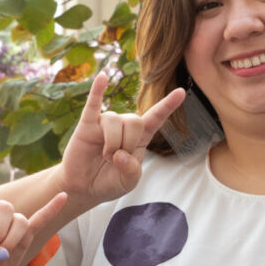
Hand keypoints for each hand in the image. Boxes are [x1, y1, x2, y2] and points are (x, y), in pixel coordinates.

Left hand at [0, 142, 69, 265]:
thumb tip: (2, 253)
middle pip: (7, 209)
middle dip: (1, 232)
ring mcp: (10, 222)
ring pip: (21, 223)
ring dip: (13, 241)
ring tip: (1, 256)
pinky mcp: (24, 234)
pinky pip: (40, 220)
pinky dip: (51, 209)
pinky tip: (63, 197)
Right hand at [59, 73, 186, 205]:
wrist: (84, 188)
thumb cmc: (109, 182)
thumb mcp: (128, 182)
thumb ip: (131, 170)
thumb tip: (120, 155)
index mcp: (139, 138)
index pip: (155, 118)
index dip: (167, 106)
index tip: (180, 92)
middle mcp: (123, 126)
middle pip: (134, 120)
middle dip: (127, 142)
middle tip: (116, 159)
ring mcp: (104, 124)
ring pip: (114, 120)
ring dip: (111, 142)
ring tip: (105, 156)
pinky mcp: (87, 125)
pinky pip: (93, 104)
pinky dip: (97, 90)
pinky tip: (102, 77)